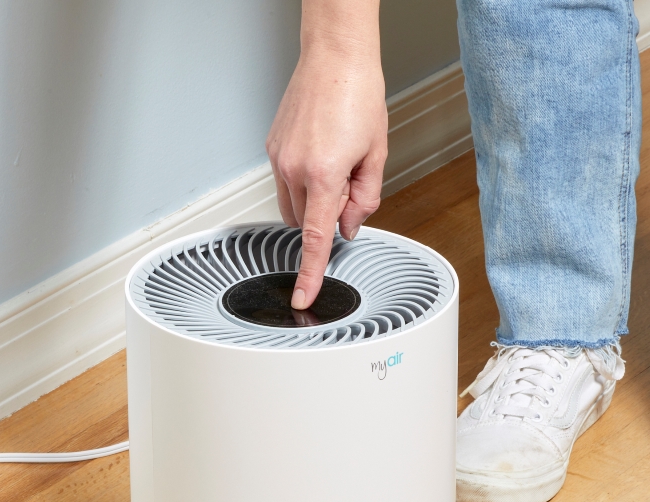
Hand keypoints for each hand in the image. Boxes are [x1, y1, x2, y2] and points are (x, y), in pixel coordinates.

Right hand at [266, 0, 386, 309]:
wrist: (335, 56)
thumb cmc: (358, 94)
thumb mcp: (377, 153)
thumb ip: (365, 198)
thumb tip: (351, 225)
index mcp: (325, 174)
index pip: (315, 239)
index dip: (310, 273)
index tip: (303, 297)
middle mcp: (295, 168)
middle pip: (306, 222)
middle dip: (327, 217)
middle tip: (351, 188)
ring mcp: (279, 158)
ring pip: (294, 204)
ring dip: (314, 200)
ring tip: (338, 163)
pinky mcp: (272, 148)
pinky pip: (285, 182)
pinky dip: (304, 181)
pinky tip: (323, 153)